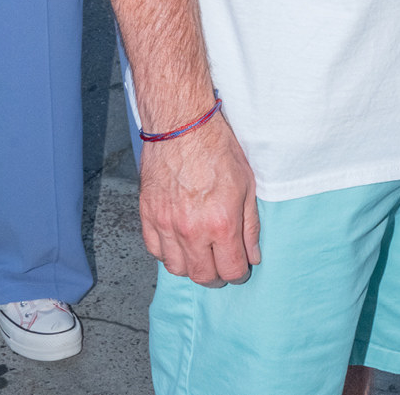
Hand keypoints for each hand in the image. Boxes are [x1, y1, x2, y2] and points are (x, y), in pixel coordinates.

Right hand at [138, 110, 260, 284]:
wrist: (181, 124)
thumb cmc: (216, 148)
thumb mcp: (246, 185)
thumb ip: (250, 226)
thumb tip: (252, 255)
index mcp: (221, 224)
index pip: (231, 270)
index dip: (240, 273)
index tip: (240, 266)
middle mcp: (192, 230)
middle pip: (203, 276)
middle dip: (216, 275)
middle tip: (221, 263)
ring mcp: (166, 223)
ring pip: (176, 268)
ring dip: (190, 267)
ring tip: (199, 253)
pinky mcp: (148, 214)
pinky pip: (154, 249)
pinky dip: (167, 252)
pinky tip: (178, 242)